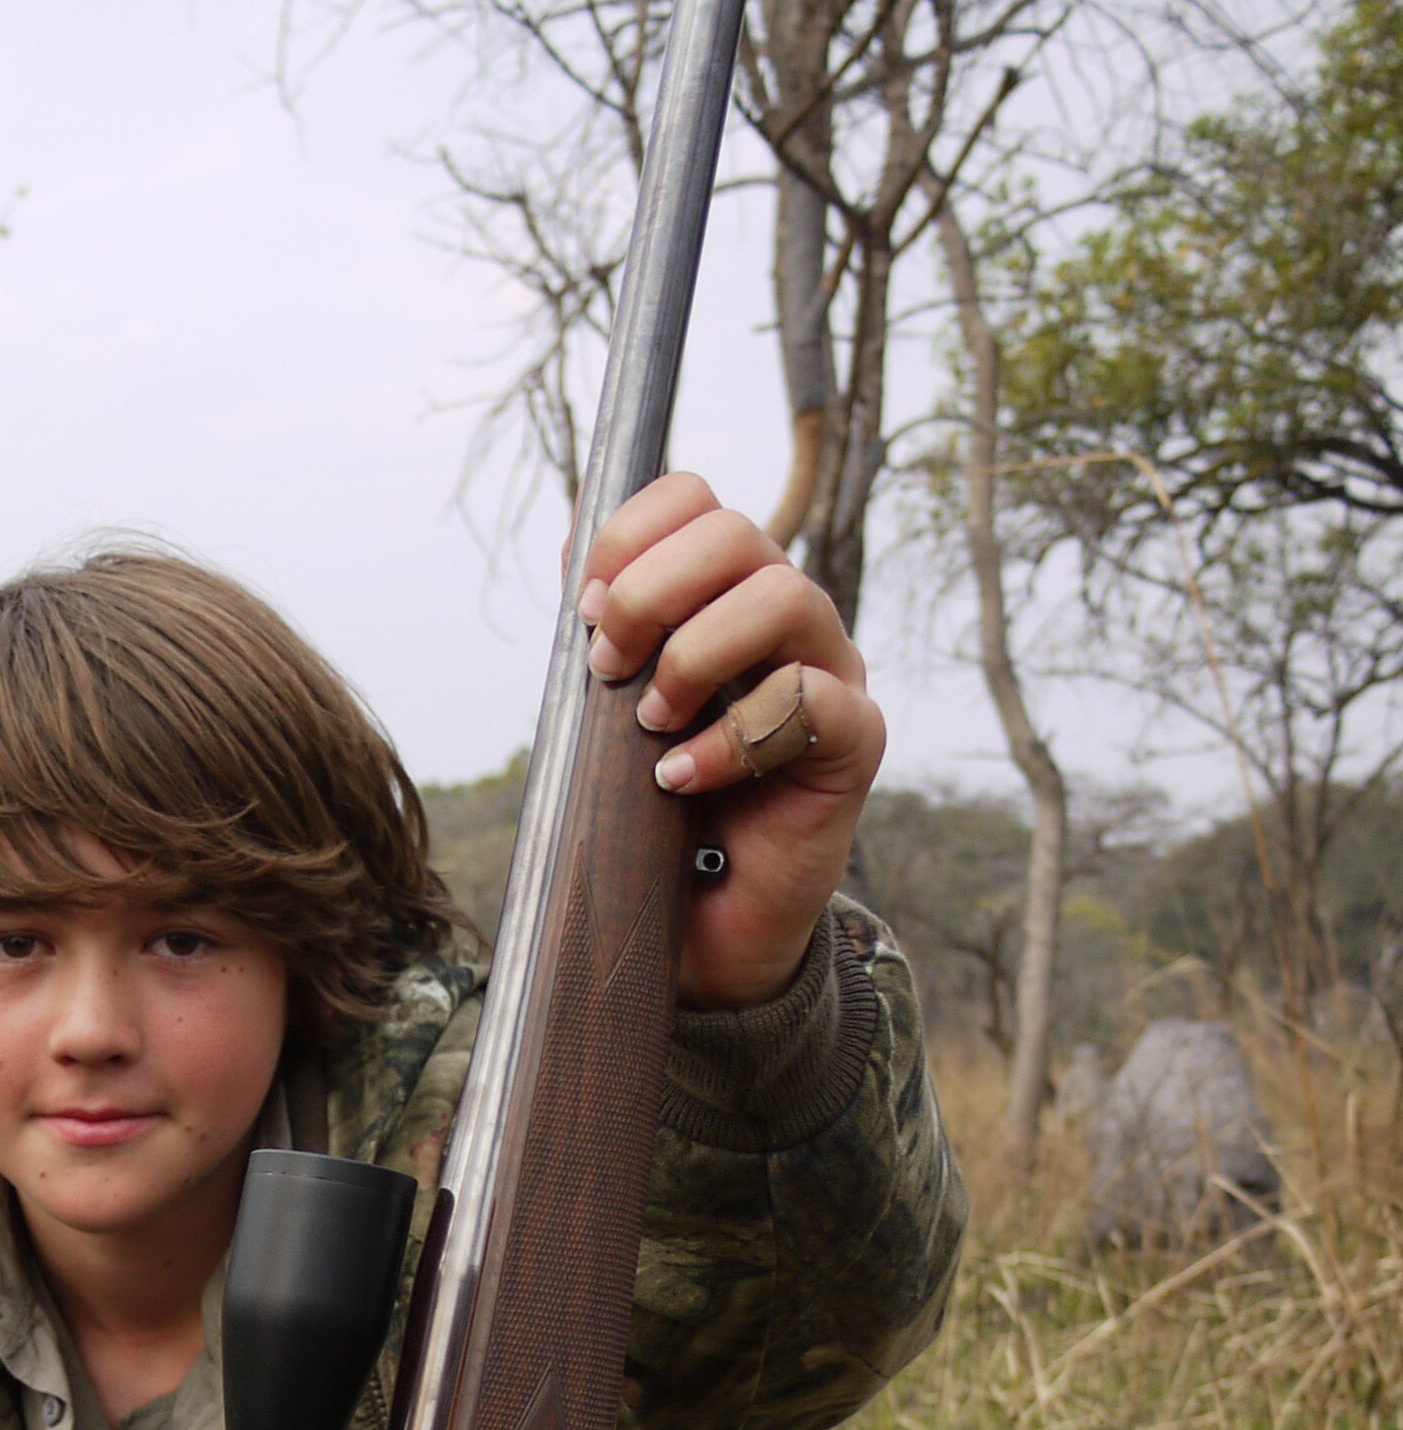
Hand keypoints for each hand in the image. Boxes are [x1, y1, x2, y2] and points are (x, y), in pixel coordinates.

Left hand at [577, 474, 883, 1008]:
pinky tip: (681, 779)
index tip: (583, 607)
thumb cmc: (655, 818)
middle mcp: (787, 620)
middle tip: (606, 669)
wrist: (700, 928)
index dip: (631, 533)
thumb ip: (605, 635)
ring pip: (782, 595)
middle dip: (650, 593)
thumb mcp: (608, 717)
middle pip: (735, 533)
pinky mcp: (855, 741)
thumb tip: (573, 546)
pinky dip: (732, 737)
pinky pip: (810, 700)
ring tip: (651, 726)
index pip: (695, 501)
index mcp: (725, 595)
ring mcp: (830, 673)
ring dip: (696, 655)